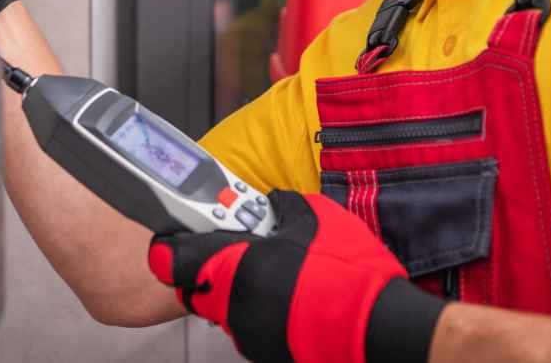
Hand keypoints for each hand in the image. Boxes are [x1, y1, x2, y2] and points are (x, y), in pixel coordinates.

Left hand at [148, 191, 444, 362]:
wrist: (381, 329)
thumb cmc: (346, 272)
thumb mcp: (314, 217)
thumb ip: (282, 207)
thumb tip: (274, 203)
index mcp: (232, 267)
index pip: (168, 260)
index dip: (170, 245)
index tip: (180, 233)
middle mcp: (231, 306)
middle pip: (192, 286)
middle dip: (205, 267)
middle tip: (231, 249)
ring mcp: (248, 335)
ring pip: (221, 308)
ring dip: (235, 289)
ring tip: (272, 271)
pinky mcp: (267, 354)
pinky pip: (248, 326)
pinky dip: (259, 310)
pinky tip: (289, 297)